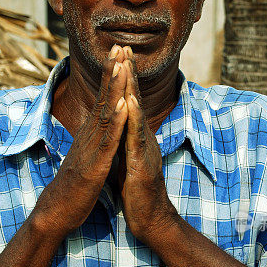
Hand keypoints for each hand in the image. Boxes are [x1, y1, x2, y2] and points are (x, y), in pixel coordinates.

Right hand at [34, 46, 127, 239]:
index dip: (110, 77)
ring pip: (104, 113)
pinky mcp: (94, 164)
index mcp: (90, 135)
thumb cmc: (74, 187)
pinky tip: (122, 104)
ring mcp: (91, 148)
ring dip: (113, 88)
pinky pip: (107, 140)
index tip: (118, 54)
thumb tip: (99, 129)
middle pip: (102, 98)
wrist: (58, 211)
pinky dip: (114, 121)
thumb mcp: (87, 158)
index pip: (102, 100)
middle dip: (111, 72)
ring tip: (120, 65)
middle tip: (118, 46)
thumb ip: (94, 142)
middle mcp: (89, 136)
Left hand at [119, 49, 177, 243]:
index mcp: (136, 137)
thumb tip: (115, 129)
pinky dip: (132, 118)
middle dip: (128, 73)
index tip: (118, 55)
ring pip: (137, 113)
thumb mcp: (126, 161)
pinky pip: (136, 138)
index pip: (129, 103)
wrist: (151, 220)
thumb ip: (122, 143)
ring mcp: (144, 149)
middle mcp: (143, 138)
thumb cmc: (137, 193)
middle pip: (135, 100)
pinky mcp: (141, 163)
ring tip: (126, 65)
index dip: (124, 79)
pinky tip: (128, 102)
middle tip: (124, 46)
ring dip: (131, 88)